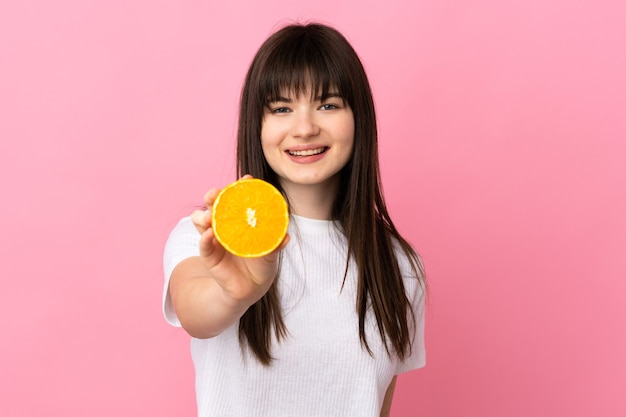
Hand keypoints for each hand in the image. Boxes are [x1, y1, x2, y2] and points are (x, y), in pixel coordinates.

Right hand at [189, 175, 288, 304]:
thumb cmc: (261, 263)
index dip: (240, 187)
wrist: (252, 288)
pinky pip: (203, 244)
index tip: (247, 179)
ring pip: (201, 220)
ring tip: (209, 216)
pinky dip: (205, 239)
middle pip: (214, 204)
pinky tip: (210, 235)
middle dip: (213, 195)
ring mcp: (214, 238)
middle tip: (216, 193)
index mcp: (239, 219)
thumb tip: (286, 237)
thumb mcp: (271, 253)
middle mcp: (224, 224)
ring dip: (203, 215)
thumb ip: (275, 244)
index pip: (236, 198)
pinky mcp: (209, 255)